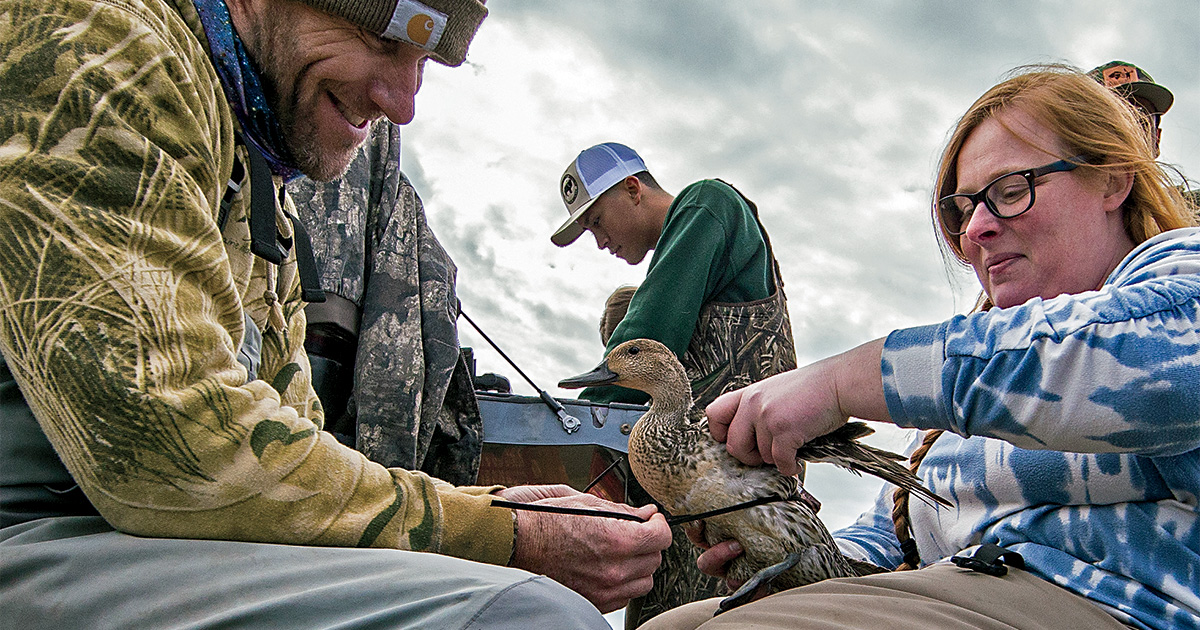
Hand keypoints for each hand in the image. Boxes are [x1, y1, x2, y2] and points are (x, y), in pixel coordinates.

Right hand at [498, 485, 672, 612]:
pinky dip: (623, 583)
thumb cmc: (547, 521)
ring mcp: (605, 589)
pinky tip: (609, 568)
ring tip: (622, 552)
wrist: (517, 544)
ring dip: (639, 566)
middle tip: (636, 532)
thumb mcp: (588, 503)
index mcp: (618, 540)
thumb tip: (646, 513)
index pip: (662, 537)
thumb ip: (624, 510)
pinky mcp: (594, 601)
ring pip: (644, 582)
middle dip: (649, 543)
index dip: (660, 525)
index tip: (653, 520)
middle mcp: (615, 569)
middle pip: (655, 560)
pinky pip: (624, 596)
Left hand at [705, 339, 887, 476]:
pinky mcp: (785, 430)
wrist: (840, 383)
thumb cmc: (813, 390)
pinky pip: (780, 462)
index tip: (736, 441)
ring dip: (777, 460)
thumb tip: (750, 440)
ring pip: (761, 456)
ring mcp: (767, 416)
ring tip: (792, 450)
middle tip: (766, 456)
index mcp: (749, 393)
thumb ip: (758, 409)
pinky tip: (798, 461)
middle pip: (733, 446)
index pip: (713, 415)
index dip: (721, 434)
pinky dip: (790, 467)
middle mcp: (753, 403)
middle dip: (750, 458)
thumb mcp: (776, 391)